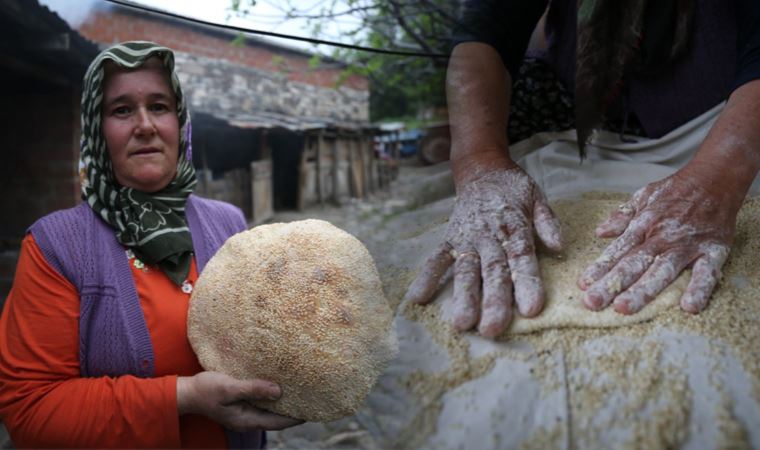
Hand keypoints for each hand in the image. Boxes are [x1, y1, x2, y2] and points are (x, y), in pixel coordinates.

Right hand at [177, 371, 303, 431]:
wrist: (187, 392)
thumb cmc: (206, 390)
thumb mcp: (230, 388)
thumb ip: (253, 389)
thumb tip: (278, 391)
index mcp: (246, 419)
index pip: (278, 422)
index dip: (296, 417)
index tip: (312, 409)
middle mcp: (247, 419)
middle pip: (276, 418)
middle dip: (292, 410)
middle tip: (310, 398)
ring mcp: (244, 413)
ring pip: (269, 410)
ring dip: (282, 402)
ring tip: (299, 391)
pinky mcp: (240, 404)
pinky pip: (261, 403)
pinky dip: (271, 396)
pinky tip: (278, 386)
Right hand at [404, 166, 561, 337]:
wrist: (481, 169)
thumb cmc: (513, 189)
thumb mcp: (537, 197)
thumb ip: (547, 222)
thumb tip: (560, 246)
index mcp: (515, 226)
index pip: (522, 258)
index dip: (527, 283)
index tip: (530, 309)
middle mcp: (489, 235)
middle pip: (493, 271)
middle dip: (493, 301)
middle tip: (492, 329)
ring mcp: (467, 237)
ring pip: (466, 270)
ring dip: (463, 297)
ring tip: (461, 323)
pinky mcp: (450, 237)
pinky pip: (436, 258)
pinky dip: (427, 277)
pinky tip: (418, 298)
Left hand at [578, 172, 734, 313]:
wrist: (716, 178)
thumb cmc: (676, 191)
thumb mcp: (644, 196)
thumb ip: (623, 215)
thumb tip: (600, 232)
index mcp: (644, 224)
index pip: (618, 250)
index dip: (600, 267)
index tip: (583, 284)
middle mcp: (662, 236)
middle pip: (634, 263)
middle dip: (612, 283)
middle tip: (592, 302)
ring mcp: (687, 245)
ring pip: (662, 270)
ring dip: (643, 290)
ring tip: (624, 308)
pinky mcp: (714, 250)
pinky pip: (707, 272)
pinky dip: (700, 288)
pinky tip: (689, 307)